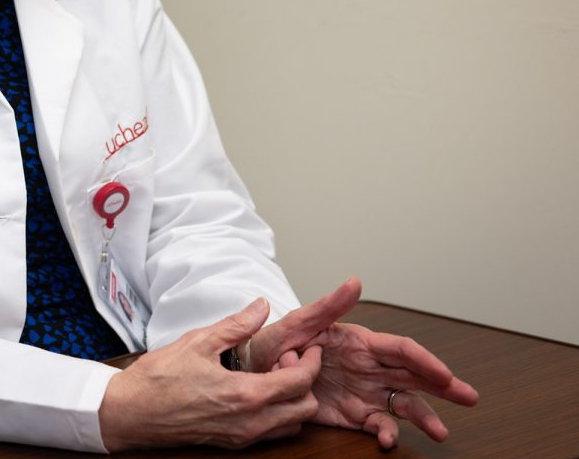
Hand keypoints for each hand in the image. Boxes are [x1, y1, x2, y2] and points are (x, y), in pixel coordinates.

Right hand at [98, 298, 321, 451]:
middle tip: (287, 360)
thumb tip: (261, 307)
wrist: (131, 413)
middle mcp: (249, 422)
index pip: (300, 382)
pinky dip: (276, 414)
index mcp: (245, 394)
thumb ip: (236, 325)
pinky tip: (255, 391)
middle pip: (306, 409)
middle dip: (305, 382)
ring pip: (291, 426)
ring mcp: (241, 436)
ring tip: (271, 376)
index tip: (307, 347)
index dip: (310, 361)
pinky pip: (270, 433)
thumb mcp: (198, 341)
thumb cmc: (159, 378)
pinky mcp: (231, 443)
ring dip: (292, 401)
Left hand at [250, 278, 479, 448]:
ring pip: (403, 404)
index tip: (445, 374)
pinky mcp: (352, 414)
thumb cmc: (275, 340)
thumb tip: (355, 281)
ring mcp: (363, 392)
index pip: (401, 350)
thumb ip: (328, 305)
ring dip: (424, 417)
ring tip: (441, 433)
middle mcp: (368, 368)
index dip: (426, 360)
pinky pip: (377, 425)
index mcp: (360, 342)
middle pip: (415, 376)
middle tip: (470, 398)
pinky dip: (387, 434)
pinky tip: (389, 441)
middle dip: (444, 386)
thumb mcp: (299, 322)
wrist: (254, 371)